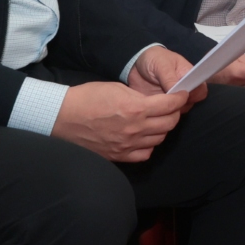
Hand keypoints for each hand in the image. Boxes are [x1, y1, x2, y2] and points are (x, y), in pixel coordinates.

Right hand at [52, 80, 188, 162]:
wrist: (62, 117)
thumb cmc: (87, 98)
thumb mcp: (117, 88)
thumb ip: (140, 97)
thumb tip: (156, 101)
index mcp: (135, 108)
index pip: (170, 105)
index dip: (180, 98)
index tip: (182, 95)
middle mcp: (135, 129)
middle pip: (169, 123)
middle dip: (173, 113)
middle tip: (169, 107)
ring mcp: (127, 145)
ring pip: (160, 139)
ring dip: (162, 129)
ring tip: (155, 121)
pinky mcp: (119, 156)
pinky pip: (145, 154)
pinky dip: (149, 145)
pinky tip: (143, 137)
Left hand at [127, 46, 209, 109]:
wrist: (136, 64)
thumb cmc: (154, 59)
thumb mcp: (162, 64)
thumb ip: (170, 78)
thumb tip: (178, 94)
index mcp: (189, 76)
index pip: (201, 89)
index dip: (194, 94)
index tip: (182, 94)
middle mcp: (184, 90)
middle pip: (191, 103)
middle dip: (180, 104)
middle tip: (166, 99)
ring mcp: (173, 99)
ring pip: (180, 111)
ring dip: (170, 109)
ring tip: (157, 102)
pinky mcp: (163, 106)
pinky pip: (167, 114)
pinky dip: (161, 113)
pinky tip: (152, 107)